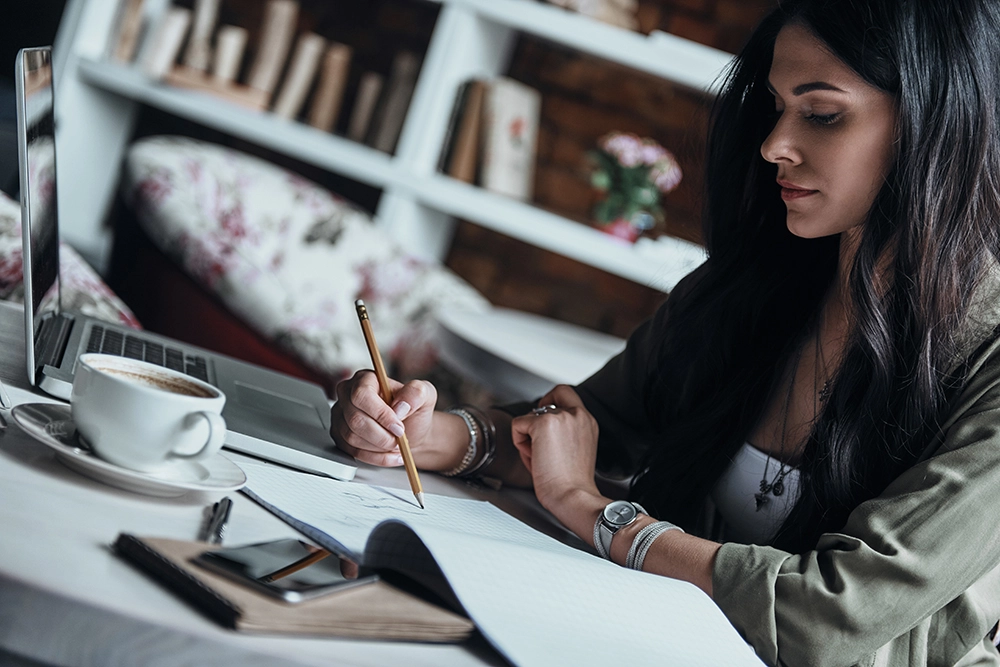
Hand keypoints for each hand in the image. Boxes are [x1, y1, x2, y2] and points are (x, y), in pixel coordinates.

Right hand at [330, 370, 436, 466]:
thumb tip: (400, 406)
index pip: (361, 394)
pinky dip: (375, 458)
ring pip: (352, 437)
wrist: (410, 431)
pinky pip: (352, 452)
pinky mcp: (340, 436)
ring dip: (379, 447)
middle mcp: (348, 394)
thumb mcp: (425, 395)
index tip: (399, 427)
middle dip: (381, 435)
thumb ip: (416, 393)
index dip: (380, 414)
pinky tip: (390, 455)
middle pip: (355, 419)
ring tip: (397, 446)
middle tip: (400, 440)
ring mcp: (341, 416)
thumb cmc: (413, 411)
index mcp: (366, 379)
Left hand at [510, 385, 600, 513]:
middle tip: (537, 440)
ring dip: (529, 435)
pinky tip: (532, 457)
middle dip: (537, 419)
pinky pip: (518, 424)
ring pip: (530, 416)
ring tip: (540, 457)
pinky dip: (519, 441)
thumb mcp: (576, 448)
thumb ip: (565, 431)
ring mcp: (560, 416)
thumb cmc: (572, 482)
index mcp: (587, 421)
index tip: (544, 417)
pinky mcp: (543, 424)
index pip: (565, 393)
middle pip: (546, 399)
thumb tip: (540, 424)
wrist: (573, 496)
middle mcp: (577, 414)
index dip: (550, 400)